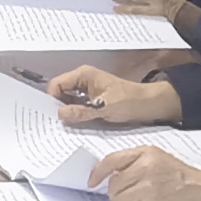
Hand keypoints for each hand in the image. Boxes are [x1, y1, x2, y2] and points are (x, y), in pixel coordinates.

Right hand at [50, 67, 176, 126]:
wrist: (148, 104)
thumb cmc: (128, 102)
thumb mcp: (104, 108)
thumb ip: (81, 112)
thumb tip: (59, 114)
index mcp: (83, 75)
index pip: (56, 84)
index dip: (52, 99)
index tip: (52, 116)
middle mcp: (82, 79)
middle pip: (60, 92)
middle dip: (57, 106)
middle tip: (55, 124)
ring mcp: (87, 89)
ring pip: (67, 99)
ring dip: (66, 111)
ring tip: (64, 126)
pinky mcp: (91, 99)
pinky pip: (76, 105)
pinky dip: (75, 113)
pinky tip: (75, 124)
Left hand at [93, 143, 200, 200]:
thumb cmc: (189, 180)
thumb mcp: (162, 159)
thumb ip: (137, 163)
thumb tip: (111, 175)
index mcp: (147, 154)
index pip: (111, 160)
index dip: (98, 173)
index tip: (92, 182)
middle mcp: (145, 169)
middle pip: (113, 186)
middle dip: (120, 194)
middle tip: (137, 196)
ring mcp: (147, 190)